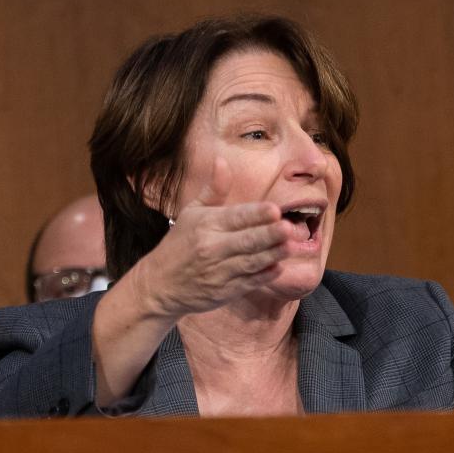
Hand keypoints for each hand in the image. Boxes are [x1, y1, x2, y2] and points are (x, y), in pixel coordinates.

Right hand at [135, 158, 298, 317]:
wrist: (160, 285)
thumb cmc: (179, 244)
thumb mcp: (191, 213)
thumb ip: (213, 190)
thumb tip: (222, 161)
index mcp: (206, 225)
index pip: (235, 217)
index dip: (255, 214)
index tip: (274, 210)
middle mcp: (212, 248)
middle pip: (246, 240)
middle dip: (269, 234)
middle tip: (289, 228)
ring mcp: (219, 272)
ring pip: (251, 262)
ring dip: (273, 254)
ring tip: (293, 245)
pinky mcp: (224, 291)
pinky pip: (248, 282)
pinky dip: (264, 276)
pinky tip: (279, 267)